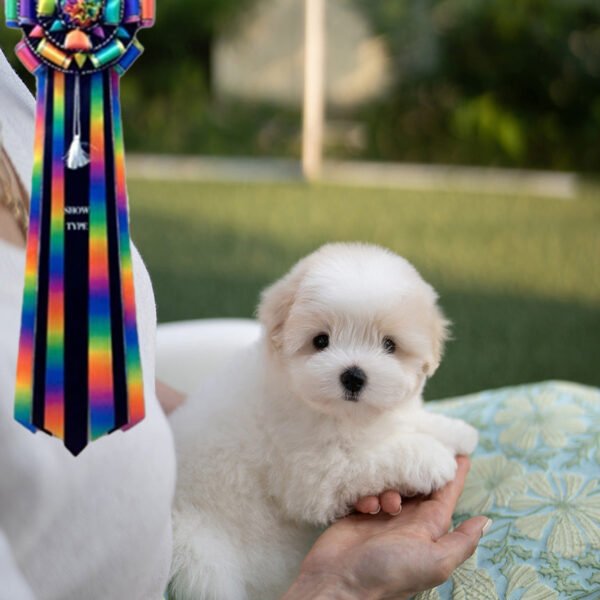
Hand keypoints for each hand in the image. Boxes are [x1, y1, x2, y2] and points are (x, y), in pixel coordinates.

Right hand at [283, 456, 488, 599]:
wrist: (339, 581)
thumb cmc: (388, 573)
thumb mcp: (434, 562)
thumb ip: (462, 542)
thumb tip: (487, 521)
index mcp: (429, 529)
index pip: (445, 494)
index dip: (454, 473)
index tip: (461, 450)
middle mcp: (407, 520)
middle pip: (417, 484)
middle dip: (416, 471)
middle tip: (413, 459)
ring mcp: (382, 516)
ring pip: (391, 484)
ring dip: (388, 487)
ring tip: (384, 504)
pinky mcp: (358, 513)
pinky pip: (367, 490)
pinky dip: (367, 494)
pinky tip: (364, 506)